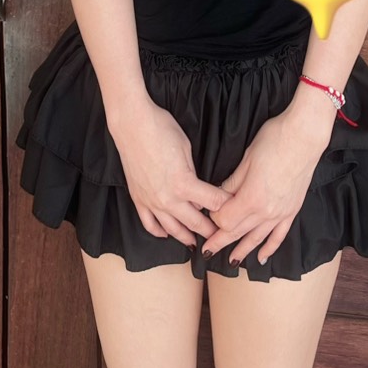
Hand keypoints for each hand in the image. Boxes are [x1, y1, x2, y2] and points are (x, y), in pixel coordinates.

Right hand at [111, 100, 232, 246]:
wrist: (132, 124)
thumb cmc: (161, 130)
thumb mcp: (187, 149)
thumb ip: (194, 174)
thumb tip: (198, 190)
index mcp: (184, 184)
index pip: (214, 203)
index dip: (227, 205)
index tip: (235, 208)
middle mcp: (168, 198)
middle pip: (196, 222)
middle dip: (211, 230)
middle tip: (221, 236)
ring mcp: (151, 201)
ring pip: (172, 229)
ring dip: (186, 238)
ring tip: (196, 243)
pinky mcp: (138, 199)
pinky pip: (149, 223)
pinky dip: (159, 232)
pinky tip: (166, 234)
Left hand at [203, 114, 327, 264]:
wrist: (305, 136)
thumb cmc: (274, 141)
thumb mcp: (246, 160)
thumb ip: (232, 183)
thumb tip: (220, 195)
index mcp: (251, 198)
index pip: (225, 220)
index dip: (214, 218)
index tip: (208, 212)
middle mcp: (266, 211)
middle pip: (237, 232)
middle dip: (220, 242)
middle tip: (206, 251)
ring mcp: (281, 212)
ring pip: (257, 238)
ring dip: (242, 250)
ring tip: (230, 262)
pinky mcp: (292, 210)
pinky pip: (279, 235)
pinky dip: (269, 248)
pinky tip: (261, 258)